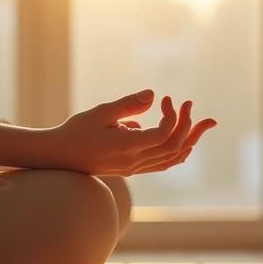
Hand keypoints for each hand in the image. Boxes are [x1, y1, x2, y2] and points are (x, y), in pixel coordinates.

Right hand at [45, 89, 216, 175]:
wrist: (58, 157)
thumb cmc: (75, 131)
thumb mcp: (100, 112)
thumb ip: (128, 105)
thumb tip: (153, 95)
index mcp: (126, 147)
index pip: (164, 135)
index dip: (173, 116)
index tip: (166, 99)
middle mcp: (134, 162)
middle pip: (174, 147)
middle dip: (189, 125)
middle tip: (190, 104)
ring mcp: (134, 168)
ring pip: (172, 158)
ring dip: (190, 140)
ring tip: (204, 123)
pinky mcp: (132, 169)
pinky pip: (163, 164)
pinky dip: (178, 152)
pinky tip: (184, 138)